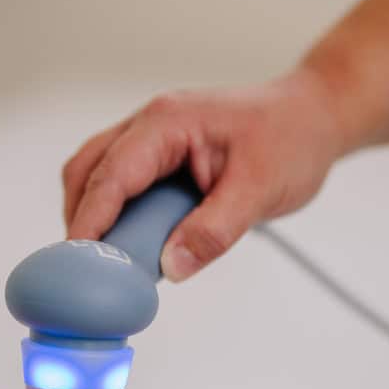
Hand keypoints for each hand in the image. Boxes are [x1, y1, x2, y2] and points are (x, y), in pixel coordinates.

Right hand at [62, 70, 344, 280]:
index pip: (111, 175)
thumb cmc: (292, 138)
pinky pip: (123, 183)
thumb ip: (215, 230)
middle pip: (87, 172)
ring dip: (97, 218)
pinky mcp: (162, 156)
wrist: (313, 117)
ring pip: (98, 176)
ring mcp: (154, 138)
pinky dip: (118, 215)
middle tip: (88, 271)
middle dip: (82, 221)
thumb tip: (170, 267)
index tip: (75, 264)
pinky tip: (133, 245)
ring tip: (109, 264)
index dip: (89, 222)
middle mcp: (152, 124)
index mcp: (168, 123)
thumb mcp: (260, 189)